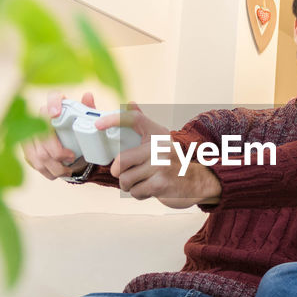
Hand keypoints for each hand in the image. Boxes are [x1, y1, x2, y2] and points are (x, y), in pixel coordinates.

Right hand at [22, 91, 93, 179]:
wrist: (62, 141)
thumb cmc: (74, 127)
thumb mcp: (83, 120)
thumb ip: (87, 108)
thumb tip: (88, 95)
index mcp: (55, 104)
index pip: (52, 97)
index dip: (52, 104)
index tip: (56, 114)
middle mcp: (39, 116)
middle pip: (43, 134)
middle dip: (57, 151)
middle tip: (71, 157)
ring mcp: (29, 132)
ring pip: (38, 153)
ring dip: (54, 166)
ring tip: (66, 170)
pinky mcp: (25, 148)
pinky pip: (33, 162)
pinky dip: (46, 171)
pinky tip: (56, 174)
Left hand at [107, 102, 221, 207]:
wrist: (199, 182)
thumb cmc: (174, 162)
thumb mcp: (161, 140)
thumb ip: (143, 124)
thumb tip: (130, 103)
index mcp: (157, 134)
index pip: (133, 119)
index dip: (114, 119)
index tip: (98, 125)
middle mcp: (159, 146)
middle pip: (120, 161)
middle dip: (119, 172)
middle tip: (127, 174)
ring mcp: (160, 165)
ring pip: (125, 179)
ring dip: (130, 185)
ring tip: (143, 181)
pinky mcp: (161, 183)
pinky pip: (135, 191)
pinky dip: (139, 194)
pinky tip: (150, 189)